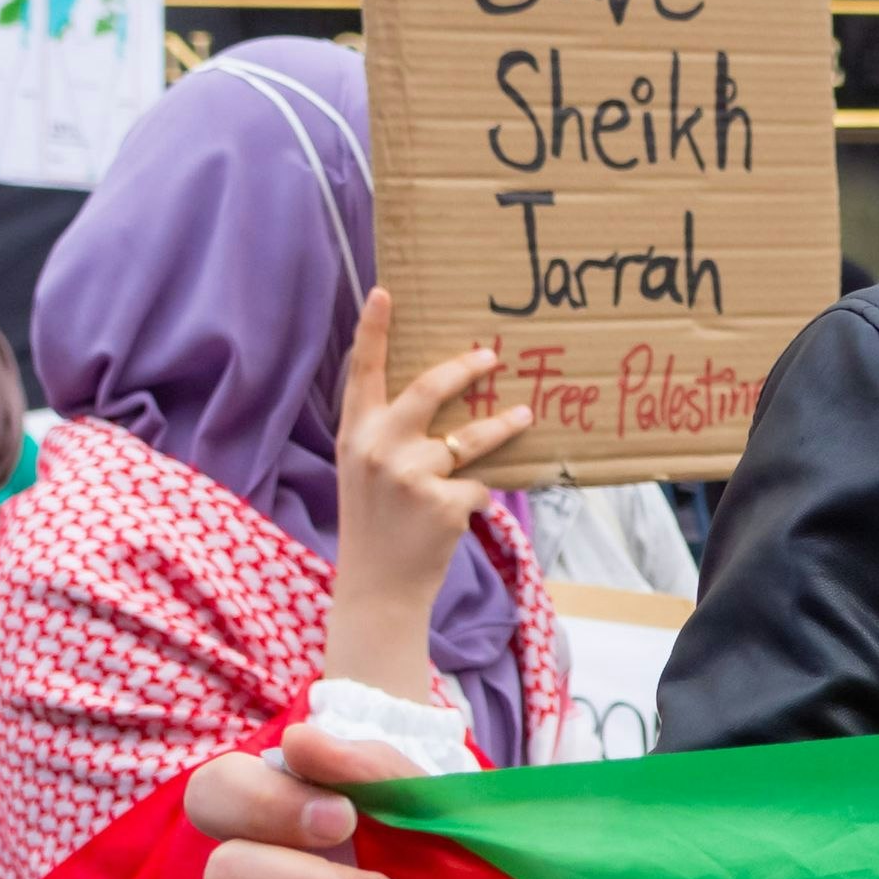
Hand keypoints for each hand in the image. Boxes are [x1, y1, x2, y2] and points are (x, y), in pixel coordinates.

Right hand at [322, 289, 529, 691]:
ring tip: (524, 414)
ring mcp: (408, 473)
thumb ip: (387, 432)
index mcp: (354, 435)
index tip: (385, 292)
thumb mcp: (364, 471)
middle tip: (492, 354)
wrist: (376, 586)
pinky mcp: (441, 500)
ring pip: (471, 436)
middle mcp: (376, 447)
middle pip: (429, 388)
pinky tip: (463, 513)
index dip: (373, 331)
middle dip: (466, 368)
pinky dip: (479, 495)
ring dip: (503, 424)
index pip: (361, 373)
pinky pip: (480, 482)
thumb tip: (440, 390)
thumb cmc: (376, 524)